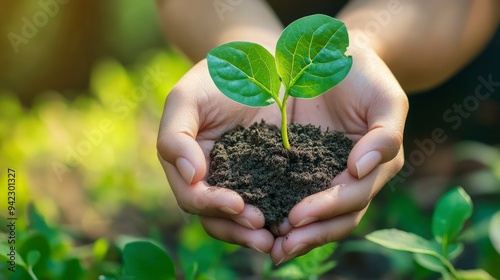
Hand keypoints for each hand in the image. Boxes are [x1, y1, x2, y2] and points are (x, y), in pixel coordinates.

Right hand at [157, 59, 290, 253]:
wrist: (256, 64)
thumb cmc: (214, 79)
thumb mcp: (186, 99)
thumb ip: (175, 136)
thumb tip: (191, 175)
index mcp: (191, 168)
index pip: (194, 197)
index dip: (211, 205)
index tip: (236, 204)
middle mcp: (217, 181)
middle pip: (220, 218)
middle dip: (240, 230)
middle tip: (264, 235)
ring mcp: (247, 181)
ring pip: (248, 218)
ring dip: (262, 231)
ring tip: (283, 236)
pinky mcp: (276, 176)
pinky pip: (278, 201)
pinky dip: (286, 213)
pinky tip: (301, 216)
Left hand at [269, 46, 408, 263]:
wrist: (336, 56)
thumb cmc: (365, 74)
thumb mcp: (386, 99)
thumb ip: (385, 135)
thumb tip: (360, 169)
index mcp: (373, 167)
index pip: (352, 198)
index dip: (327, 210)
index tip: (297, 216)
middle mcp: (349, 177)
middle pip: (334, 218)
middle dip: (309, 234)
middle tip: (279, 247)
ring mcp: (323, 174)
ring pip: (313, 215)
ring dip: (293, 234)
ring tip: (267, 246)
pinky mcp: (298, 165)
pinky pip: (287, 193)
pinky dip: (276, 209)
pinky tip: (255, 220)